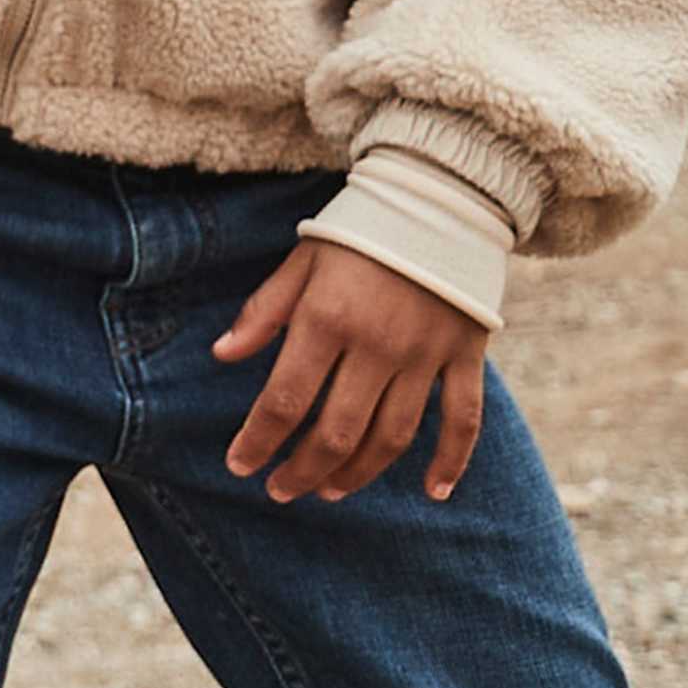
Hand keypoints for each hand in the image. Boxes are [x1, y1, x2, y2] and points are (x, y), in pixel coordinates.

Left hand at [213, 239, 487, 505]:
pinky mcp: (465, 354)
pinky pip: (463, 420)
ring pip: (392, 437)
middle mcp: (377, 343)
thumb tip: (222, 354)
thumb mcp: (303, 259)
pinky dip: (451, 461)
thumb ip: (264, 311)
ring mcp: (425, 353)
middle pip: (336, 432)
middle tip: (281, 490)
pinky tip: (433, 492)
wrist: (439, 196)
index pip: (285, 399)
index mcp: (327, 317)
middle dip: (302, 471)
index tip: (240, 465)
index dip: (259, 440)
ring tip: (329, 491)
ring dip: (358, 474)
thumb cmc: (360, 230)